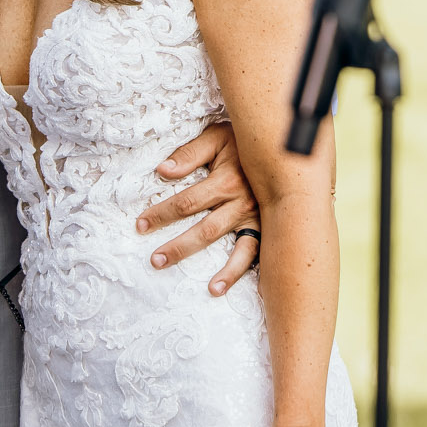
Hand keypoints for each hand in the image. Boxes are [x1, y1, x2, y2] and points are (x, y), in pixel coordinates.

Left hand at [138, 121, 260, 296]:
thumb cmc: (243, 142)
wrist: (285, 146)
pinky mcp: (266, 228)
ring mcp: (256, 219)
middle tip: (155, 260)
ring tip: (204, 287)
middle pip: (205, 230)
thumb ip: (190, 153)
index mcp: (226, 180)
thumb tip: (163, 170)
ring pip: (233, 248)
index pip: (186, 202)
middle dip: (179, 247)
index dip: (162, 214)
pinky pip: (254, 254)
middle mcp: (242, 203)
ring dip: (219, 270)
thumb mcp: (216, 137)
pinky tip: (220, 288)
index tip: (141, 224)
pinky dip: (238, 273)